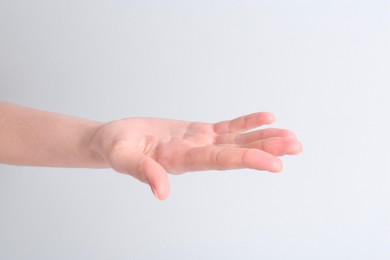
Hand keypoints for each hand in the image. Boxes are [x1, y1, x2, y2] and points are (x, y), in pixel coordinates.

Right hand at [91, 112, 301, 199]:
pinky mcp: (198, 132)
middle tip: (296, 145)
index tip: (276, 163)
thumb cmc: (117, 148)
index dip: (248, 160)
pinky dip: (247, 122)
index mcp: (182, 161)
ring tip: (289, 136)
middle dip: (266, 149)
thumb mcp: (123, 158)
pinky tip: (266, 118)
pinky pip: (227, 127)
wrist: (117, 140)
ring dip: (263, 137)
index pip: (220, 161)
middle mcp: (197, 155)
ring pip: (237, 140)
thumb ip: (143, 172)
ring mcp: (200, 143)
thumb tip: (162, 193)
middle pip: (237, 152)